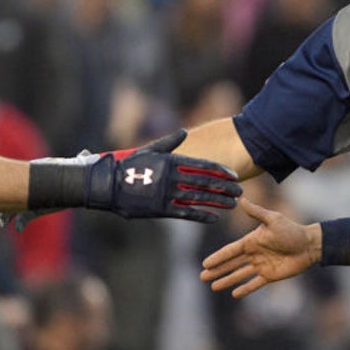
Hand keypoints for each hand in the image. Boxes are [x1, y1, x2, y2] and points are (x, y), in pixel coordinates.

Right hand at [93, 129, 240, 222]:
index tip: (233, 175)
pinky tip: (215, 217)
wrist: (109, 185)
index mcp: (171, 161)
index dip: (220, 171)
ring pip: (198, 198)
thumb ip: (170, 142)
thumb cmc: (130, 166)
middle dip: (224, 187)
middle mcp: (172, 178)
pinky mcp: (161, 209)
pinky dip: (201, 215)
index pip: (202, 165)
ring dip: (217, 201)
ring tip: (232, 203)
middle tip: (240, 190)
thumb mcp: (150, 150)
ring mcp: (167, 194)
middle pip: (205, 182)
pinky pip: (186, 213)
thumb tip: (185, 132)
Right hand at [200, 198, 320, 296]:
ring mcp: (261, 265)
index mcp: (252, 241)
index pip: (230, 251)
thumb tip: (241, 198)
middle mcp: (254, 254)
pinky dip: (245, 289)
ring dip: (226, 280)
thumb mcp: (273, 219)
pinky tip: (234, 294)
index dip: (218, 257)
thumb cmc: (292, 230)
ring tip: (213, 286)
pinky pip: (255, 284)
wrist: (310, 245)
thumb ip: (256, 212)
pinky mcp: (270, 276)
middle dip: (217, 270)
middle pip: (231, 264)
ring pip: (239, 274)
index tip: (205, 263)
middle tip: (202, 277)